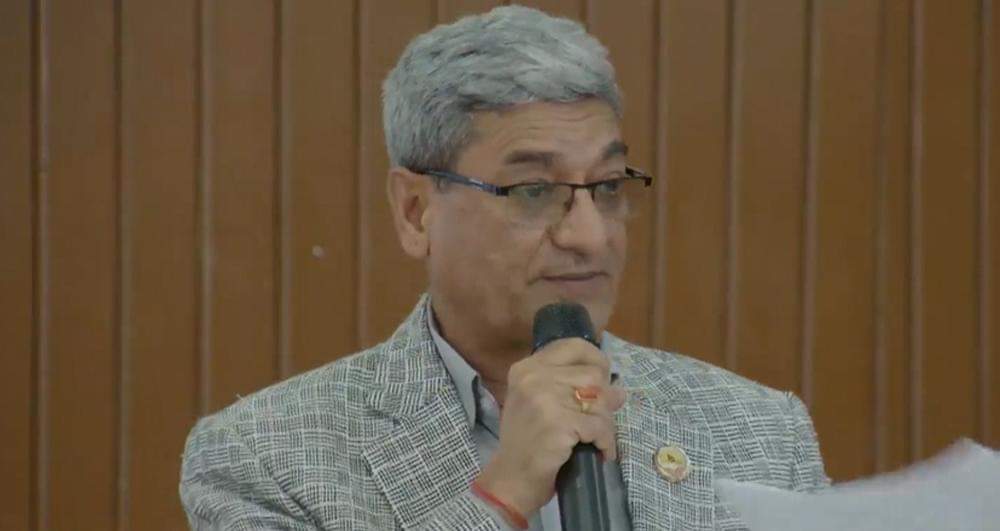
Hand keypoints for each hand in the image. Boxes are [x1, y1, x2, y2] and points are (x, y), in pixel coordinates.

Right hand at [475, 338, 626, 516]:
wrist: (510, 480)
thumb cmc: (526, 444)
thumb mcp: (544, 408)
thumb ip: (574, 391)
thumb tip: (618, 390)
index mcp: (527, 368)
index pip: (574, 346)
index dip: (596, 361)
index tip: (602, 382)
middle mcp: (534, 377)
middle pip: (593, 375)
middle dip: (603, 401)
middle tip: (597, 422)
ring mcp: (545, 399)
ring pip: (600, 401)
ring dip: (605, 424)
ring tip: (596, 440)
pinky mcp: (559, 423)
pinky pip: (600, 426)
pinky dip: (605, 443)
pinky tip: (599, 452)